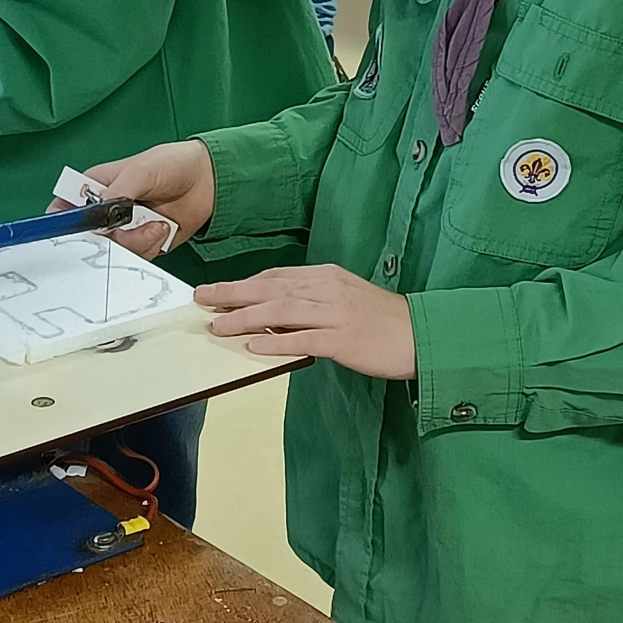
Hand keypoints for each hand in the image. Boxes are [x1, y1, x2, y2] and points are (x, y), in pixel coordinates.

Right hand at [49, 141, 215, 258]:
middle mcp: (106, 211)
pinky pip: (137, 256)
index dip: (63, 223)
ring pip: (113, 250)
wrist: (208, 180)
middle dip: (107, 238)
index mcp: (96, 187)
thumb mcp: (140, 170)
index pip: (66, 207)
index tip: (72, 232)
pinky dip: (150, 245)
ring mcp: (124, 229)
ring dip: (136, 240)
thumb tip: (99, 209)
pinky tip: (162, 228)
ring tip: (155, 223)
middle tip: (123, 229)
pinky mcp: (143, 244)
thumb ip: (117, 190)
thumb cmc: (171, 164)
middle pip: (88, 237)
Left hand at [198, 265, 416, 377]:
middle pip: (271, 288)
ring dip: (246, 317)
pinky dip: (277, 341)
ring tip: (218, 325)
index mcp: (326, 277)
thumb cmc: (381, 321)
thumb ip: (310, 303)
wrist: (421, 334)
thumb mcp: (344, 300)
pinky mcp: (344, 339)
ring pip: (281, 310)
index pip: (276, 276)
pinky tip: (254, 346)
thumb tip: (272, 314)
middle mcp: (327, 289)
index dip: (243, 284)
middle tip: (202, 297)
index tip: (217, 290)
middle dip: (232, 293)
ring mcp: (336, 313)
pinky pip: (304, 339)